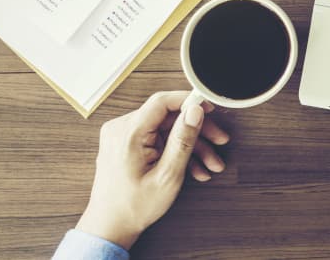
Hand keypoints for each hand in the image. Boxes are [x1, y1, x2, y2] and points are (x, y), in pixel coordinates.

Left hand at [76, 91, 229, 248]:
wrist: (110, 228)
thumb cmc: (133, 207)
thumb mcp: (167, 175)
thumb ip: (182, 140)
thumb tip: (194, 111)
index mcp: (128, 133)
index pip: (162, 102)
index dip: (190, 101)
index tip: (210, 108)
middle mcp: (121, 129)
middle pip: (168, 118)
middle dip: (197, 131)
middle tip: (219, 141)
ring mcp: (122, 137)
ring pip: (166, 130)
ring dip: (191, 146)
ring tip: (210, 164)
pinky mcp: (126, 145)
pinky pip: (157, 139)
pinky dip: (175, 151)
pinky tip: (194, 168)